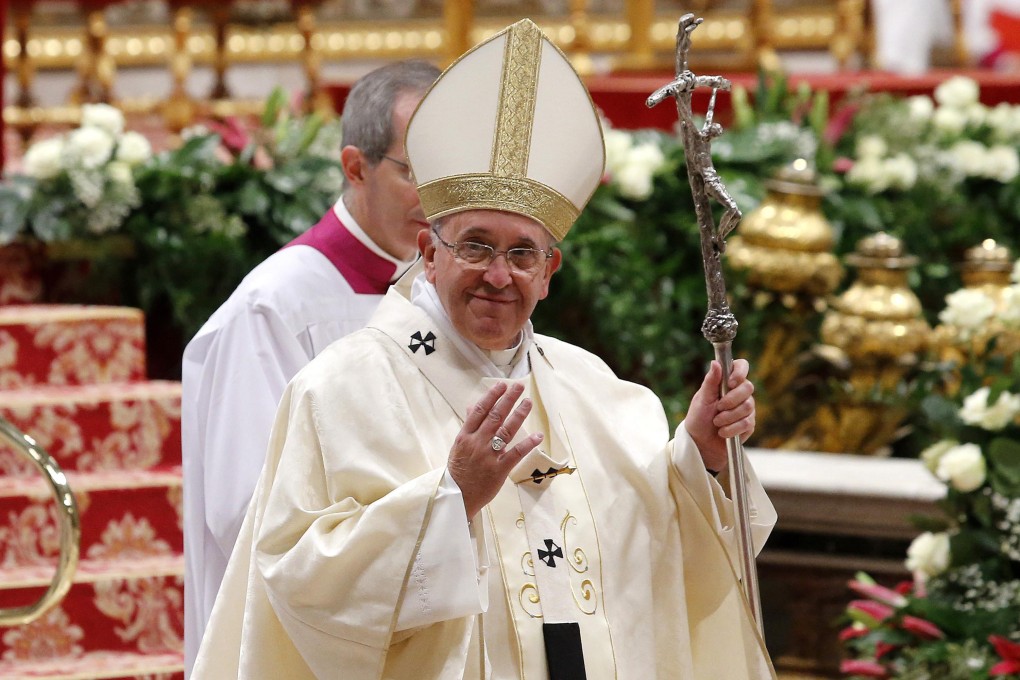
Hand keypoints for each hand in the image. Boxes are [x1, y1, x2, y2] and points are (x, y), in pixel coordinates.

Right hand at [448, 382, 542, 519]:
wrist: (457, 497)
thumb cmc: (459, 470)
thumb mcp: (459, 445)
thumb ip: (469, 425)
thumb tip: (473, 405)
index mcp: (465, 436)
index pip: (480, 411)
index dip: (492, 396)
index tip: (502, 385)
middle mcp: (477, 443)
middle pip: (494, 417)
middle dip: (507, 400)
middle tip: (519, 387)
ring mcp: (488, 456)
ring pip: (505, 431)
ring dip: (518, 415)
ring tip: (528, 403)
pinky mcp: (499, 470)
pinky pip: (515, 454)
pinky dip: (527, 444)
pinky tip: (538, 436)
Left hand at [685, 359, 755, 471]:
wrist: (701, 443)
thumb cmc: (699, 418)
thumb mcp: (702, 399)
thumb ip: (710, 381)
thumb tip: (715, 362)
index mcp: (727, 381)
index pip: (742, 366)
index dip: (740, 372)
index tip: (731, 382)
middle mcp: (739, 392)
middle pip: (748, 387)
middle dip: (731, 400)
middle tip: (718, 408)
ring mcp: (746, 408)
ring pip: (748, 406)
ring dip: (729, 416)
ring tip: (716, 422)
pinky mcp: (749, 423)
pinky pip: (747, 423)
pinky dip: (732, 428)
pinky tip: (722, 432)